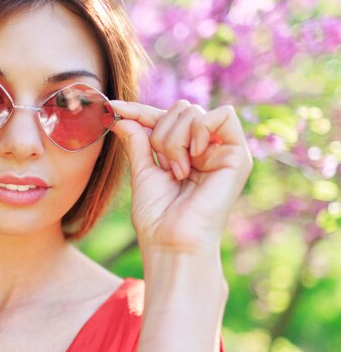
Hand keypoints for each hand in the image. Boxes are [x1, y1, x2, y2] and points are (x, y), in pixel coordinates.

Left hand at [109, 99, 252, 258]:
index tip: (113, 108)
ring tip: (177, 172)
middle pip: (181, 109)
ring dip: (174, 140)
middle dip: (161, 133)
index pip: (164, 118)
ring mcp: (224, 152)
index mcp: (186, 153)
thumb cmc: (157, 217)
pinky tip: (193, 156)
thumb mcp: (142, 172)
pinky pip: (222, 115)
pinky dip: (199, 130)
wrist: (171, 242)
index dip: (138, 110)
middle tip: (164, 166)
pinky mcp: (239, 156)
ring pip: (194, 112)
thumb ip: (137, 141)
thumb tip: (121, 116)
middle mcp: (207, 149)